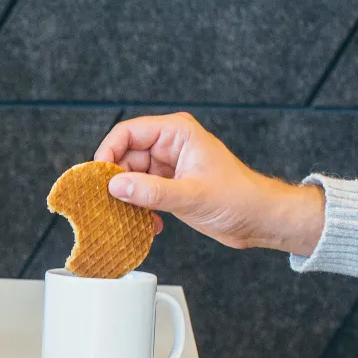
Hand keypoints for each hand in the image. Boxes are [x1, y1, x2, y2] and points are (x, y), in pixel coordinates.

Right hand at [94, 112, 323, 255]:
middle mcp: (170, 146)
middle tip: (109, 202)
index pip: (128, 133)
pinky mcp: (169, 187)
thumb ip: (152, 191)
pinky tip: (149, 224)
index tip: (98, 176)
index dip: (108, 152)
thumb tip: (116, 186)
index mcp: (177, 133)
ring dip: (128, 199)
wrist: (259, 219)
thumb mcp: (192, 195)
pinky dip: (140, 209)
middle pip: (125, 156)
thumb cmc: (239, 197)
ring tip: (131, 217)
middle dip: (117, 180)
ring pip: (131, 177)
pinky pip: (141, 193)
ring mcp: (168, 167)